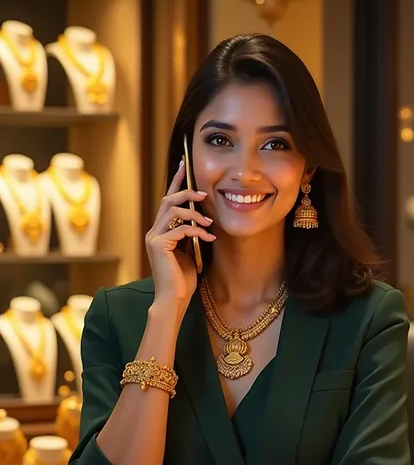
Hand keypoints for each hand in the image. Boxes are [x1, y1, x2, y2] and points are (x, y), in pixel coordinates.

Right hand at [146, 160, 215, 305]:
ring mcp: (154, 238)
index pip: (168, 202)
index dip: (177, 182)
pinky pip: (180, 229)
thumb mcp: (189, 252)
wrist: (174, 299)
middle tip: (204, 192)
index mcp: (160, 232)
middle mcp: (154, 232)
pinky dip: (197, 232)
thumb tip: (201, 218)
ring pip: (173, 211)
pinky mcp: (159, 245)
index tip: (185, 165)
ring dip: (194, 214)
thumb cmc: (182, 280)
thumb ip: (190, 235)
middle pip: (168, 201)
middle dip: (185, 190)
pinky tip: (209, 239)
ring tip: (209, 223)